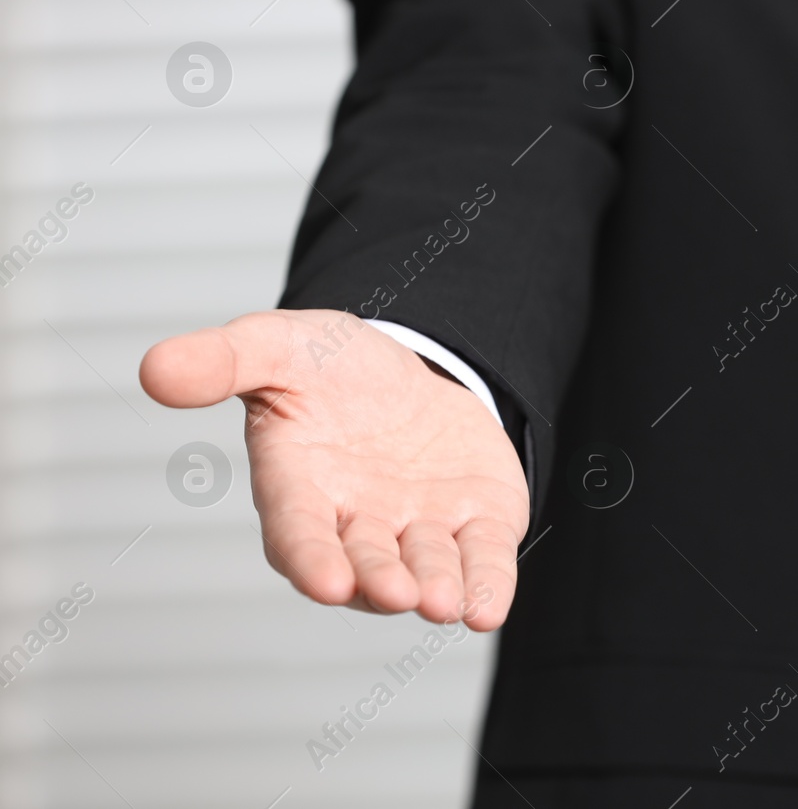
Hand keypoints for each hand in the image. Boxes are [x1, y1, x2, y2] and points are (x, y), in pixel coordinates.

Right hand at [140, 309, 527, 629]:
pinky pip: (482, 560)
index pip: (298, 531)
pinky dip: (487, 583)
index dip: (310, 557)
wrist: (408, 368)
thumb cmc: (328, 369)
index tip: (326, 582)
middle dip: (378, 580)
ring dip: (436, 588)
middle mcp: (357, 522)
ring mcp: (417, 528)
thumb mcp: (279, 345)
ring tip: (444, 604)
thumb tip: (154, 369)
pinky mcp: (475, 523)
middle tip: (394, 593)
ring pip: (426, 568)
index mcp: (300, 487)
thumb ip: (224, 360)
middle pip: (365, 561)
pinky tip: (488, 606)